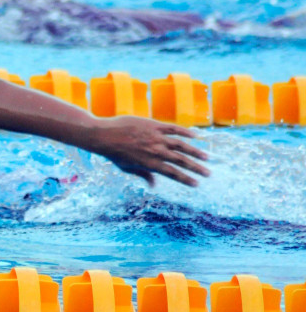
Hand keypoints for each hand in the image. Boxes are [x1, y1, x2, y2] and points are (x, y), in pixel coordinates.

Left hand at [88, 116, 209, 186]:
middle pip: (181, 161)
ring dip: (195, 151)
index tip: (197, 184)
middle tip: (208, 173)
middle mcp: (155, 151)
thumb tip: (154, 186)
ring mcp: (155, 137)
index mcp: (150, 164)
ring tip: (206, 157)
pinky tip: (196, 135)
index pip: (173, 174)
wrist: (104, 135)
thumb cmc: (114, 153)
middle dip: (196, 168)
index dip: (186, 179)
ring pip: (181, 145)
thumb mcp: (127, 168)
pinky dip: (185, 131)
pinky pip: (173, 128)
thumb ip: (143, 175)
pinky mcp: (153, 125)